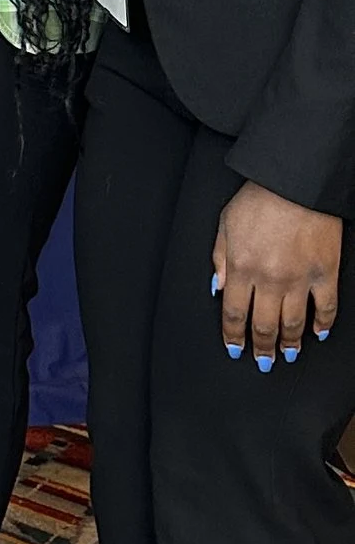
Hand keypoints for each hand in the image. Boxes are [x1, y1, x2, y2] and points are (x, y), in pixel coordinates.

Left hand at [213, 181, 340, 370]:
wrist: (296, 182)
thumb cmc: (259, 198)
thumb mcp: (226, 224)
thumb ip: (220, 258)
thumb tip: (217, 287)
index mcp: (241, 267)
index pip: (234, 313)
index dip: (233, 336)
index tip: (235, 349)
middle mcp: (269, 279)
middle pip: (263, 325)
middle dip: (261, 347)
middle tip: (262, 360)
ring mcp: (300, 278)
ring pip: (293, 323)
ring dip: (289, 343)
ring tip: (287, 354)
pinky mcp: (326, 272)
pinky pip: (326, 308)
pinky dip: (323, 324)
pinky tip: (318, 334)